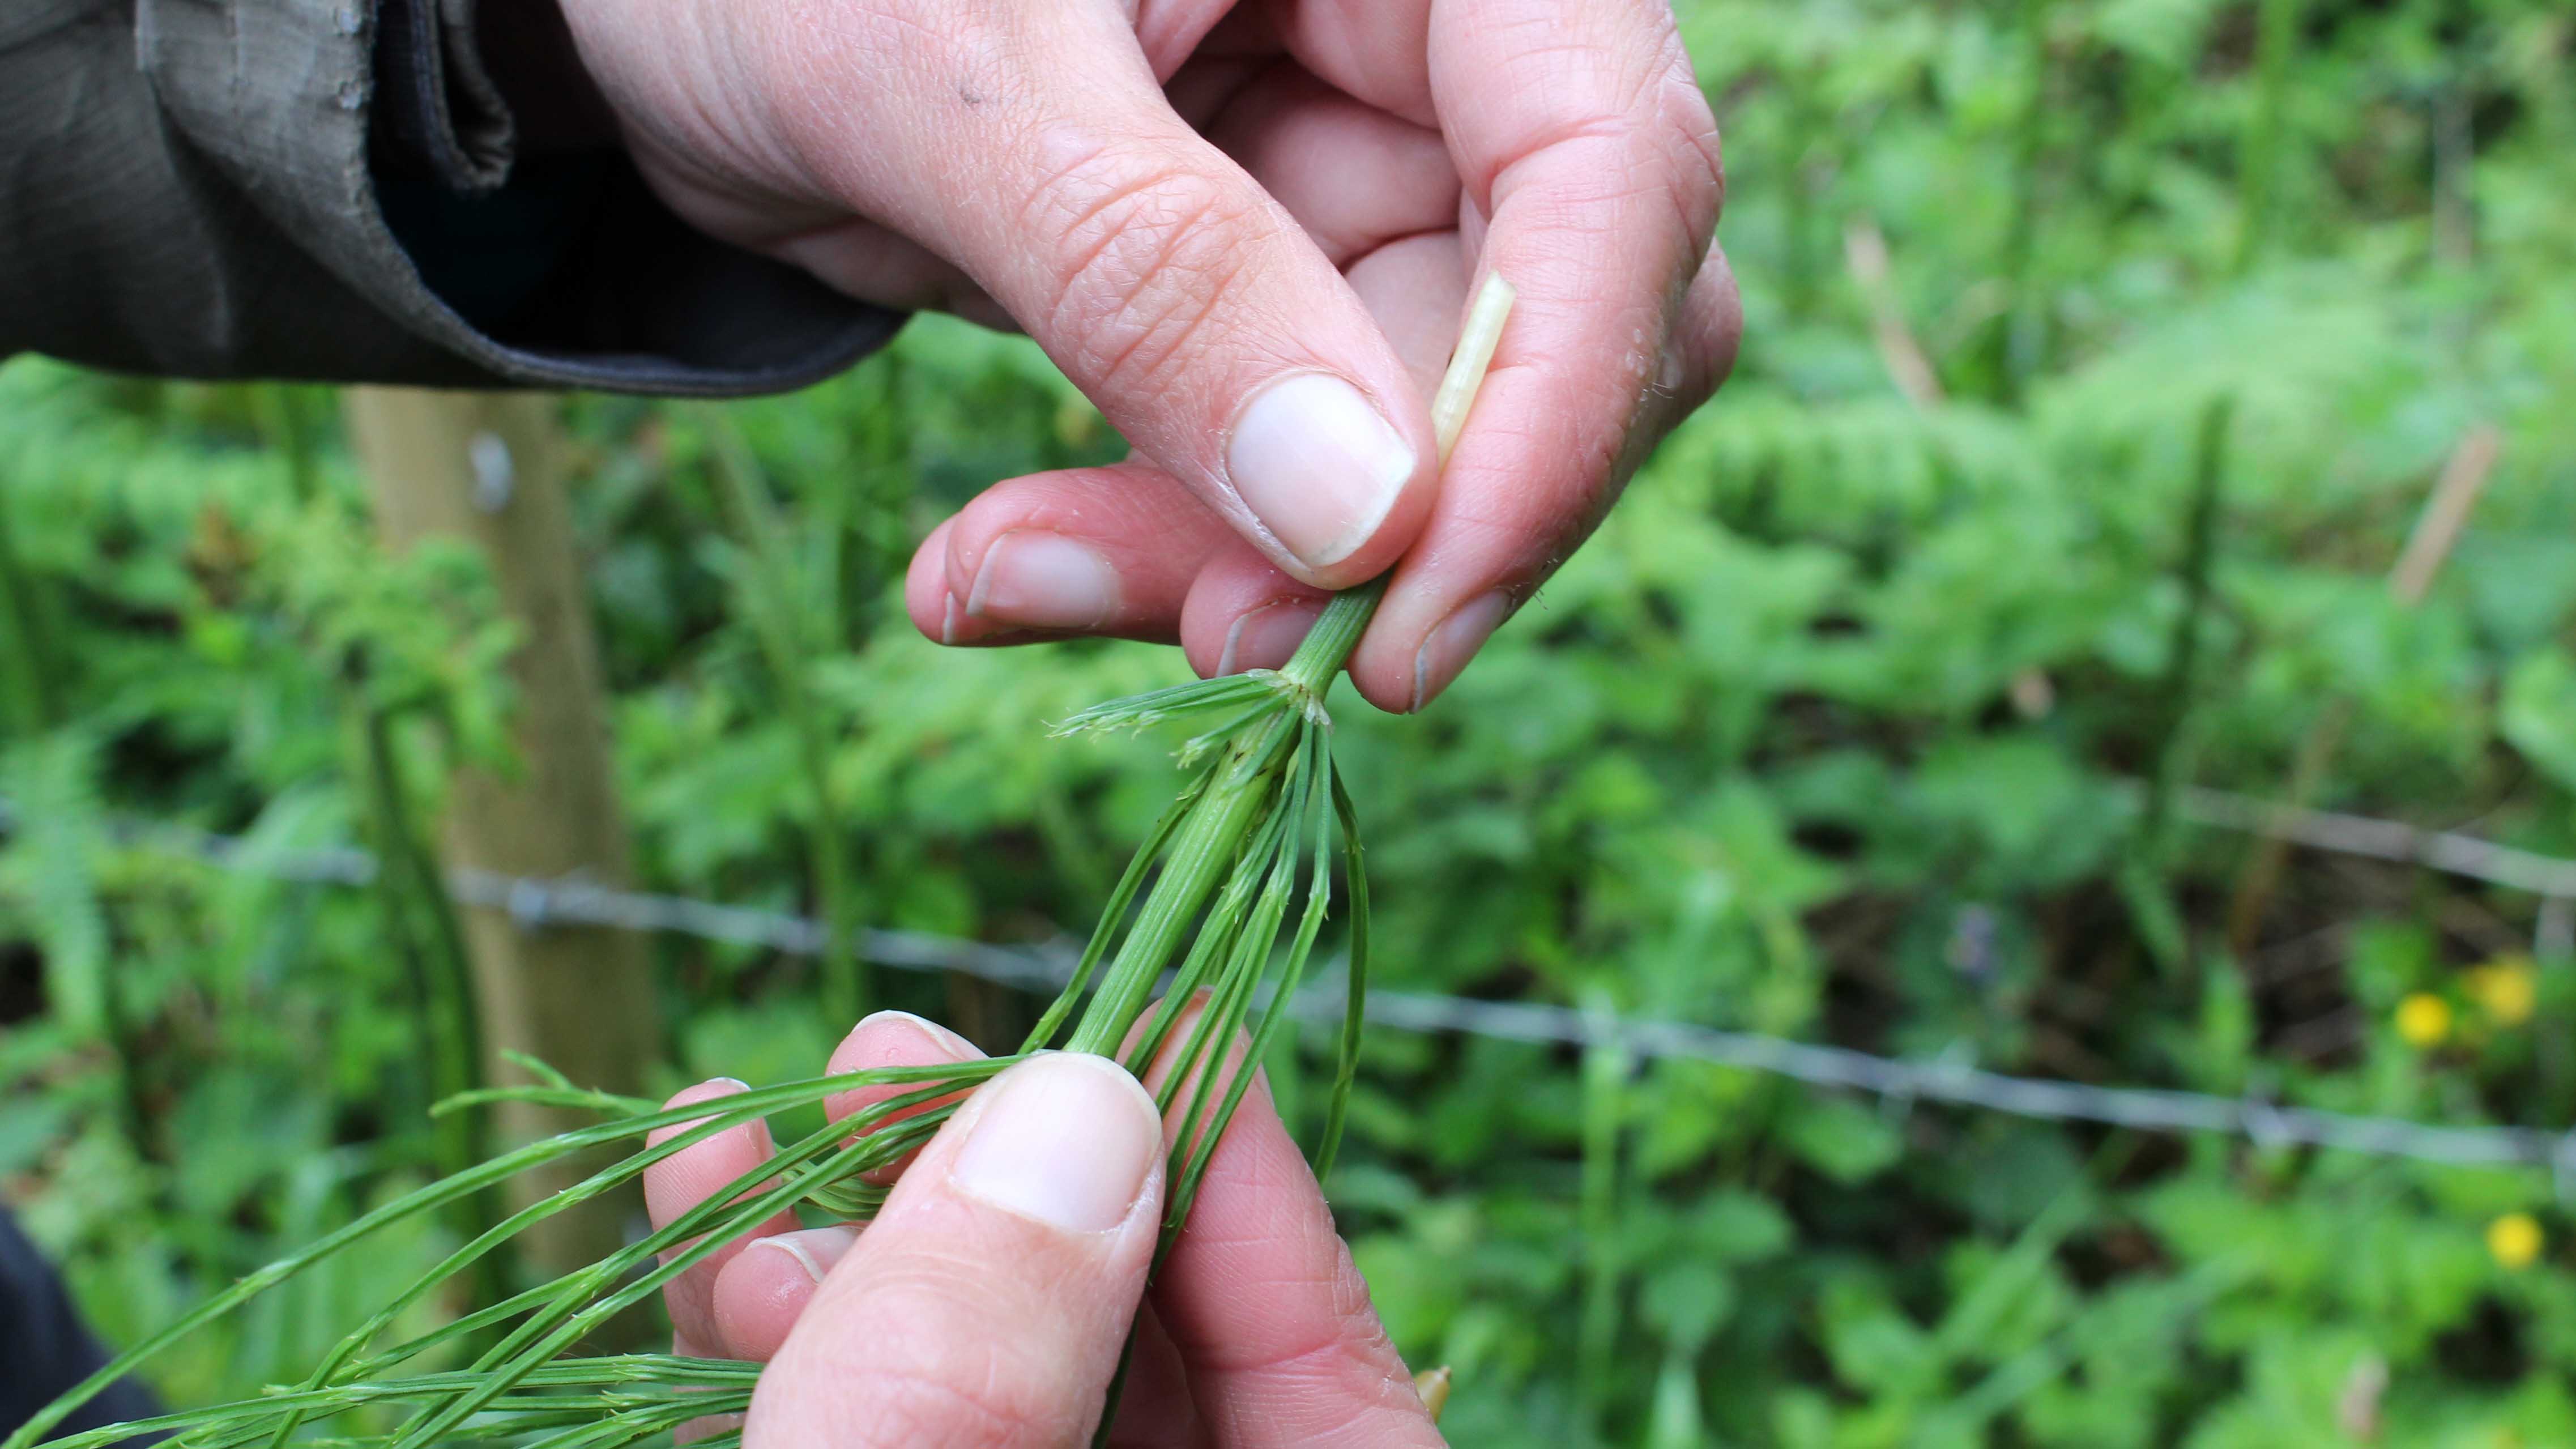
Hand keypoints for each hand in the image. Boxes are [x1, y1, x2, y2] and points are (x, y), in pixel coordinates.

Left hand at [551, 0, 1738, 710]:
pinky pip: (1293, 472)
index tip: (1417, 612)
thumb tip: (1364, 524)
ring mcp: (1356, 171)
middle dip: (1381, 521)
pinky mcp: (1268, 291)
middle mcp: (1430, 42)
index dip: (1560, 398)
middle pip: (1549, 329)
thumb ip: (1155, 272)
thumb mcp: (943, 75)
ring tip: (1007, 580)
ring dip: (1237, 562)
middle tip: (1209, 644)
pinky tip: (992, 567)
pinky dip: (1157, 544)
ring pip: (1417, 440)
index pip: (1613, 158)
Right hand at [645, 1011, 1443, 1446]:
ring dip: (857, 1251)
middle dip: (1005, 1191)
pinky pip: (869, 1433)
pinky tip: (704, 1226)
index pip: (1341, 1395)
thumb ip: (977, 1400)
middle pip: (1139, 1362)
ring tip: (734, 1139)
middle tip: (885, 1064)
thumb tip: (1074, 1113)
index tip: (1155, 1021)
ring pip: (977, 1387)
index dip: (1246, 1193)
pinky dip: (789, 1343)